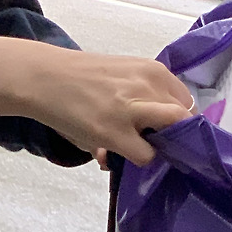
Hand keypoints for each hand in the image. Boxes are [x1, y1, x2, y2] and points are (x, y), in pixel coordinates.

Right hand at [0, 37, 193, 165]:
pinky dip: (140, 161)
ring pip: (172, 134)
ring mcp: (132, 110)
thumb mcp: (123, 76)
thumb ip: (144, 96)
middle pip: (186, 118)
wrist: (45, 77)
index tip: (173, 135)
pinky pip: (145, 157)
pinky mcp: (114, 133)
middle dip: (182, 138)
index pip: (186, 101)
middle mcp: (146, 86)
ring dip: (165, 149)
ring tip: (145, 152)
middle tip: (165, 150)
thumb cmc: (82, 79)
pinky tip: (120, 155)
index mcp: (151, 70)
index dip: (184, 123)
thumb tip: (158, 132)